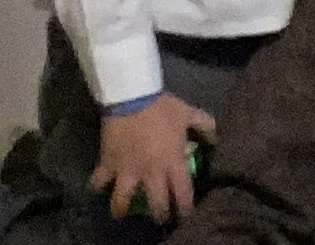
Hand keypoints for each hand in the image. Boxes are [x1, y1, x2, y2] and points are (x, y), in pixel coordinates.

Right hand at [91, 93, 214, 222]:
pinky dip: (97, 185)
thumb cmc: (163, 107)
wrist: (133, 97)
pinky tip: (99, 186)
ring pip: (122, 201)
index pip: (182, 192)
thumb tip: (216, 137)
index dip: (185, 206)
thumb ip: (205, 125)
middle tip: (160, 218)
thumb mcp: (188, 114)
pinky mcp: (107, 164)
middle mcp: (150, 172)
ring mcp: (127, 171)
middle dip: (159, 214)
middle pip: (155, 203)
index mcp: (172, 162)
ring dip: (121, 208)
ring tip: (121, 212)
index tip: (185, 214)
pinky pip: (99, 181)